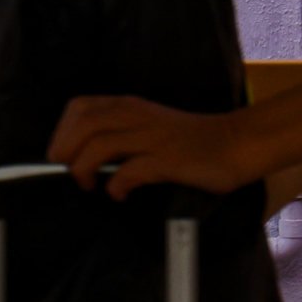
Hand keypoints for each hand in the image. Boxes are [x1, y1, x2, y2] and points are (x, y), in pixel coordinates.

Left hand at [49, 95, 269, 198]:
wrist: (239, 143)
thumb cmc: (193, 141)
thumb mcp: (151, 126)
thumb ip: (122, 132)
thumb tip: (85, 157)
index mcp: (131, 106)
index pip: (80, 108)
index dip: (63, 132)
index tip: (64, 155)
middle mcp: (138, 116)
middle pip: (83, 125)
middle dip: (66, 151)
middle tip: (70, 173)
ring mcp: (153, 137)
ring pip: (99, 145)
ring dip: (84, 169)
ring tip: (90, 185)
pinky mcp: (169, 160)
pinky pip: (129, 172)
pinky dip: (116, 186)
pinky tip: (120, 195)